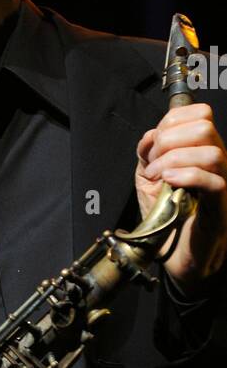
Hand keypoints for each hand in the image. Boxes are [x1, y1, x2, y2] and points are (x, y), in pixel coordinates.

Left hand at [135, 103, 226, 293]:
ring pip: (212, 153)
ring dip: (174, 159)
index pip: (200, 114)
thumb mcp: (148, 178)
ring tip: (157, 176)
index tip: (153, 144)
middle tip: (153, 161)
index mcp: (201, 150)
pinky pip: (214, 182)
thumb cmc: (167, 216)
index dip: (172, 121)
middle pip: (206, 126)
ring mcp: (221, 183)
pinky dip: (186, 176)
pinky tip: (168, 182)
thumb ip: (147, 153)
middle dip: (170, 138)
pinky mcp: (219, 208)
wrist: (175, 253)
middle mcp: (216, 163)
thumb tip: (150, 135)